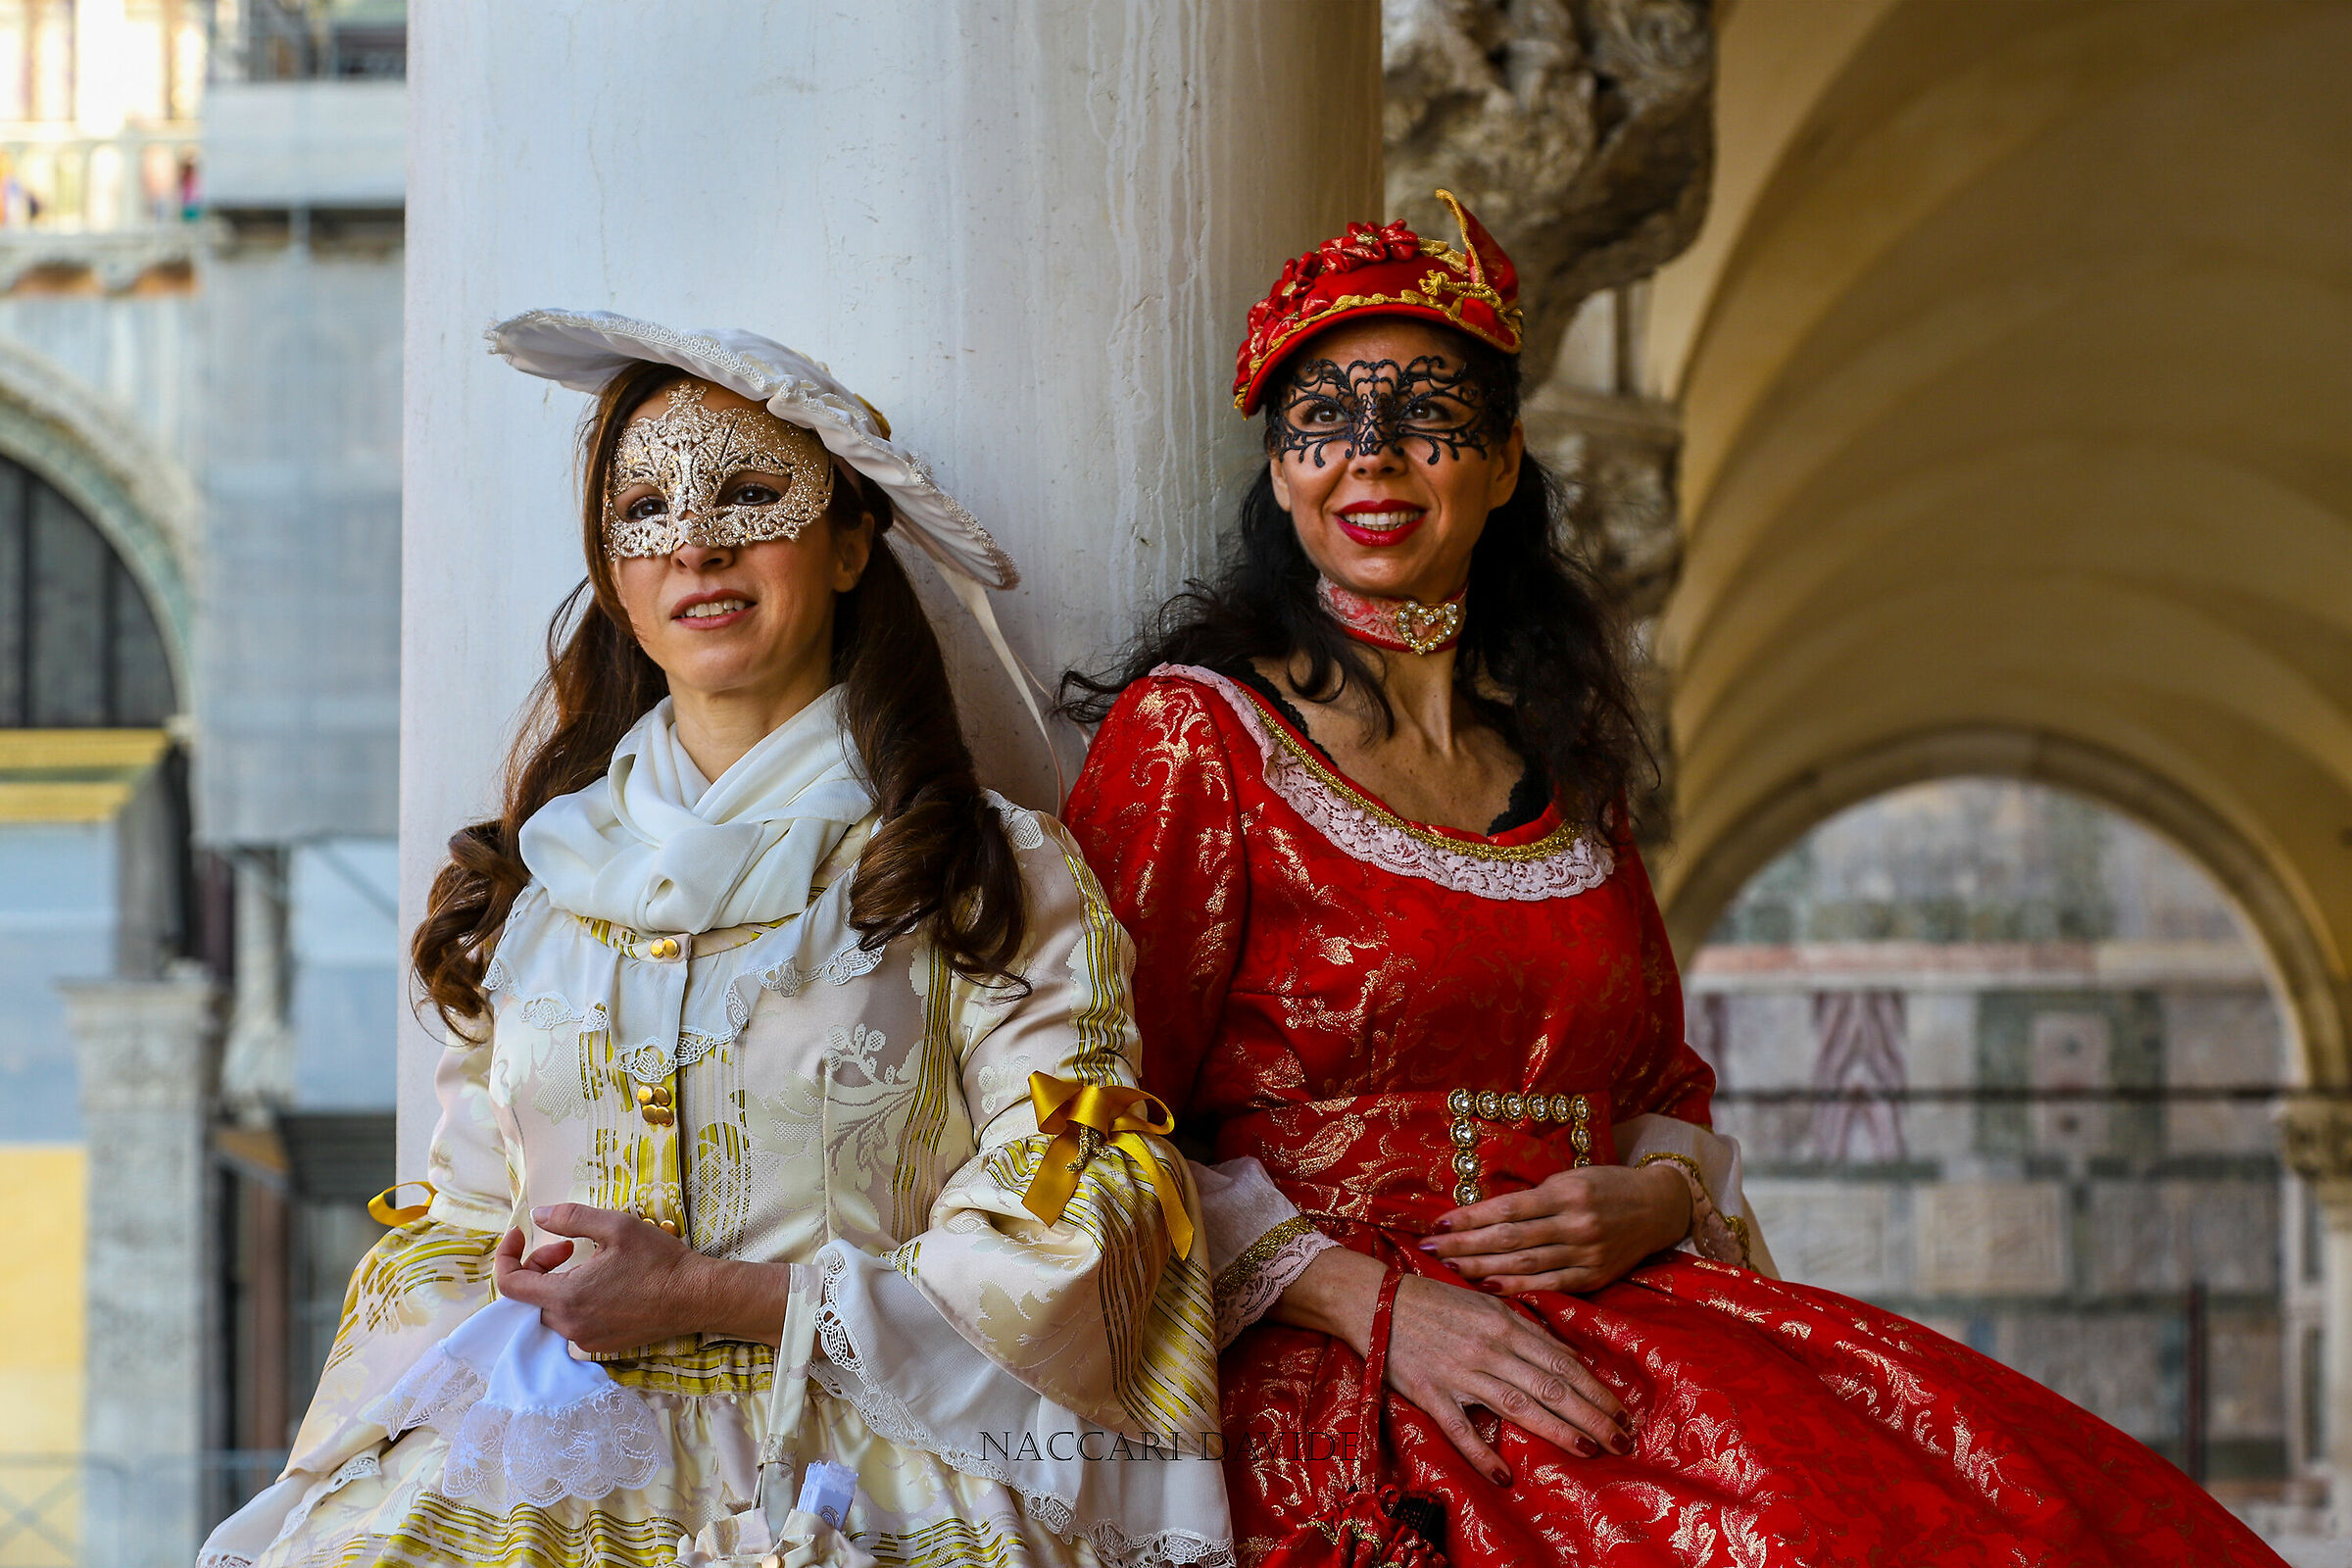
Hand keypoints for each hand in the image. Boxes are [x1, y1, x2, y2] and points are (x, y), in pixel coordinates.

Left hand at [492, 1203, 788, 1353]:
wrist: (696, 1297)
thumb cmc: (658, 1260)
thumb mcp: (616, 1226)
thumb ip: (570, 1218)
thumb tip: (537, 1215)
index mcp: (566, 1296)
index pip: (509, 1284)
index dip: (506, 1255)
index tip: (520, 1234)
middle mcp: (569, 1325)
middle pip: (531, 1295)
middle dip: (541, 1265)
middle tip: (569, 1245)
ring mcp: (585, 1340)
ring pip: (552, 1310)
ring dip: (559, 1282)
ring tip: (590, 1262)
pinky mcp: (601, 1347)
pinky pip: (572, 1323)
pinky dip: (575, 1300)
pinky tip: (605, 1284)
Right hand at [1271, 1247, 1628, 1482]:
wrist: (1375, 1301)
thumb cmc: (1436, 1301)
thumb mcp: (1487, 1304)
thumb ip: (1527, 1330)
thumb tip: (1569, 1359)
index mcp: (1506, 1323)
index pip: (1564, 1362)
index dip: (1598, 1389)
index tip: (1624, 1413)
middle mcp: (1490, 1348)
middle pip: (1552, 1386)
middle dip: (1593, 1414)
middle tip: (1623, 1440)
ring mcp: (1460, 1372)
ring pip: (1518, 1405)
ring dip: (1558, 1429)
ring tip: (1589, 1449)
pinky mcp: (1430, 1392)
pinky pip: (1460, 1428)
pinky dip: (1482, 1454)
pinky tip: (1504, 1475)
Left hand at [1422, 1163, 1690, 1294]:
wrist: (1658, 1206)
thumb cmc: (1607, 1186)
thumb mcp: (1572, 1178)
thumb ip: (1534, 1198)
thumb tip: (1484, 1214)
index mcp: (1566, 1193)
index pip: (1507, 1208)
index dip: (1470, 1218)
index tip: (1438, 1223)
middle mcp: (1575, 1224)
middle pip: (1508, 1239)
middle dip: (1465, 1245)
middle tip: (1429, 1248)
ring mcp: (1585, 1254)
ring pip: (1523, 1265)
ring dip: (1481, 1268)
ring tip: (1447, 1267)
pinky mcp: (1593, 1277)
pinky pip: (1547, 1285)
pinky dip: (1515, 1287)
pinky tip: (1486, 1287)